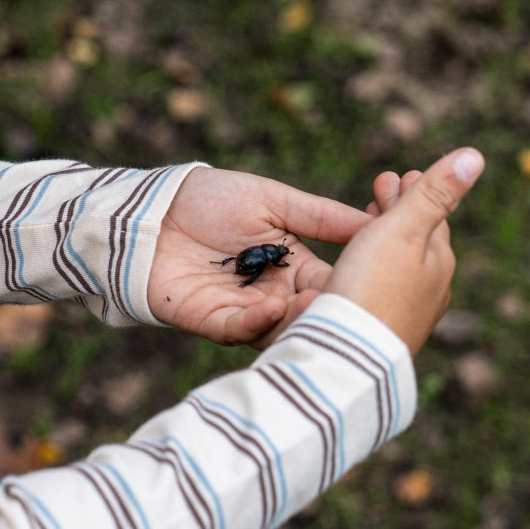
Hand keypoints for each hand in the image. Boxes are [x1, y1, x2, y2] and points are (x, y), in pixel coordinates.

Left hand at [148, 166, 373, 346]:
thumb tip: (376, 222)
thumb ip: (321, 216)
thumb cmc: (211, 198)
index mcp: (294, 267)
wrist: (153, 206)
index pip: (331, 285)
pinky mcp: (209, 320)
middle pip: (307, 316)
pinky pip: (238, 330)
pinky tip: (271, 307)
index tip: (373, 281)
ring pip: (277, 330)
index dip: (350, 286)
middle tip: (345, 306)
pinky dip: (256, 322)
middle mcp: (272, 295)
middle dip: (325, 313)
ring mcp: (241, 311)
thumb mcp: (273, 200)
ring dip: (294, 321)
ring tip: (310, 306)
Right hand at [325, 147, 483, 355]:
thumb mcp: (403, 230)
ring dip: (385, 242)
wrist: (348, 357)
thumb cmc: (371, 288)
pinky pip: (383, 290)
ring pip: (400, 267)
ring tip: (366, 228)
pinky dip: (375, 270)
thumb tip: (474, 156)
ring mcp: (408, 314)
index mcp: (439, 260)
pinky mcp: (383, 333)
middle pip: (418, 241)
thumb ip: (434, 193)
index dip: (414, 191)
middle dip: (399, 213)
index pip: (432, 215)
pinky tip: (359, 274)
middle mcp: (431, 289)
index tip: (395, 174)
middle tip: (381, 189)